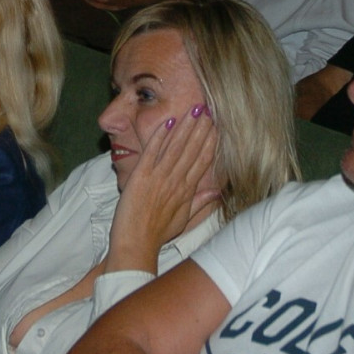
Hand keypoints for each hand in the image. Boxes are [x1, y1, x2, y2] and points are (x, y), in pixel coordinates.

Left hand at [107, 105, 218, 265]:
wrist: (136, 244)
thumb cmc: (157, 234)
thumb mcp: (183, 220)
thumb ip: (200, 203)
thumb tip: (217, 192)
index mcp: (186, 191)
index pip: (203, 161)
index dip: (211, 142)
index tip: (217, 126)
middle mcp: (176, 182)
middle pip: (192, 150)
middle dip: (201, 129)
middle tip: (209, 109)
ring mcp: (159, 178)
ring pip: (176, 148)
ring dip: (186, 127)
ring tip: (195, 110)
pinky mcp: (141, 177)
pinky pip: (152, 152)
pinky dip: (160, 136)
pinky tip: (168, 121)